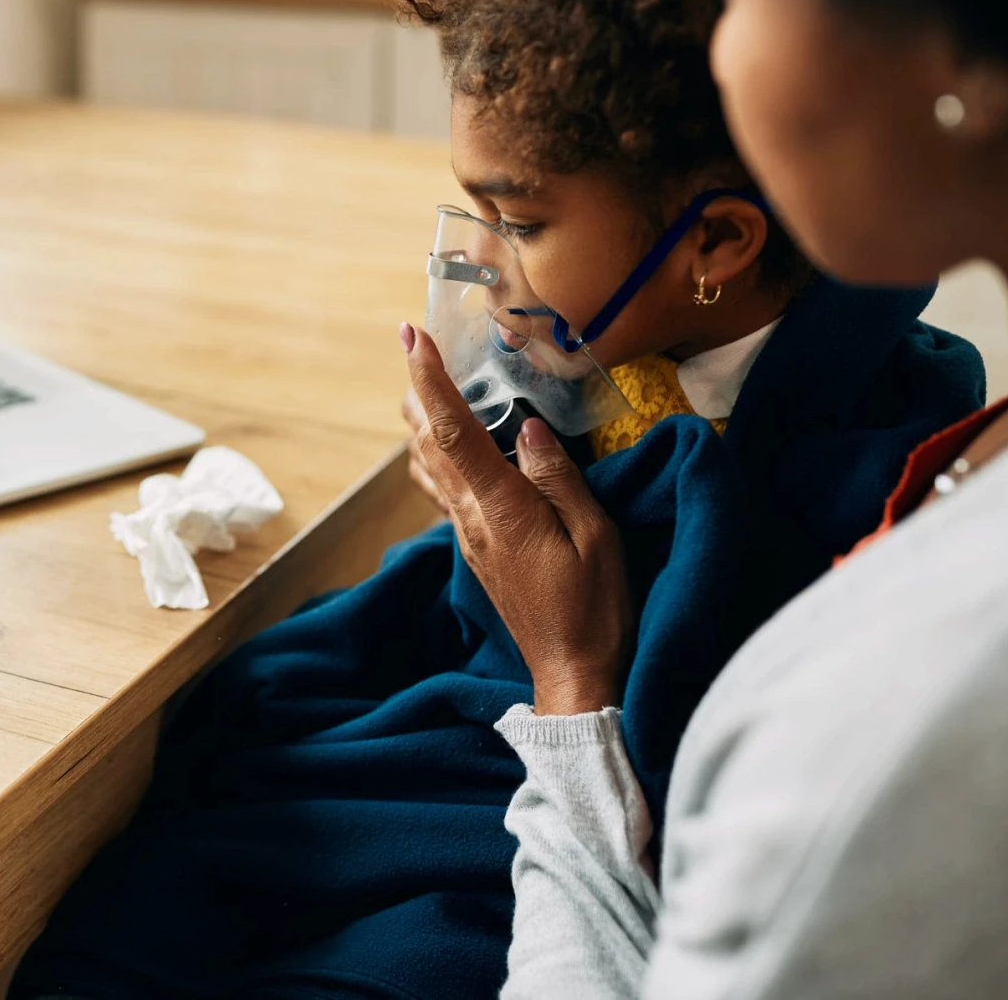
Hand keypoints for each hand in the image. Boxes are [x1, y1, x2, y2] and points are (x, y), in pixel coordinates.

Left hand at [402, 322, 632, 715]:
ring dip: (421, 422)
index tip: (412, 336)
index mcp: (501, 508)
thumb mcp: (596, 537)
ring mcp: (470, 534)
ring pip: (429, 465)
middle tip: (411, 345)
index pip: (455, 430)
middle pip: (428, 442)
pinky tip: (443, 445)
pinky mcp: (478, 547)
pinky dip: (436, 453)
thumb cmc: (596, 607)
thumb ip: (558, 479)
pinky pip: (443, 489)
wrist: (574, 672)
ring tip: (419, 384)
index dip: (431, 379)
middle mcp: (473, 517)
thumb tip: (526, 428)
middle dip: (416, 391)